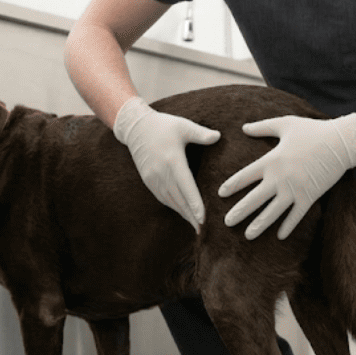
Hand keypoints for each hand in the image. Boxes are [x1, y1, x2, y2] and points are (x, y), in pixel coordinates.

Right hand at [114, 97, 220, 230]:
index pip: (186, 186)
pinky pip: (163, 198)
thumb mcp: (183, 126)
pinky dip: (174, 207)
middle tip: (204, 229)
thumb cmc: (163, 125)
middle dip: (191, 215)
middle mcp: (161, 172)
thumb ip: (201, 133)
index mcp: (172, 160)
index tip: (203, 218)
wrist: (136, 128)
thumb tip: (219, 137)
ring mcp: (153, 178)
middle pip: (179, 199)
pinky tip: (183, 213)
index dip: (194, 203)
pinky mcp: (148, 180)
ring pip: (170, 201)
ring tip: (196, 225)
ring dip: (183, 214)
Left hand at [218, 114, 355, 239]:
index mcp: (271, 160)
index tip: (220, 194)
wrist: (341, 142)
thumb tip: (244, 127)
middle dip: (239, 212)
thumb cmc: (312, 130)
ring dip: (259, 225)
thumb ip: (262, 127)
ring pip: (272, 212)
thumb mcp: (285, 124)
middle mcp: (280, 178)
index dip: (232, 186)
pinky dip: (288, 226)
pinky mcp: (309, 197)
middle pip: (254, 199)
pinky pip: (296, 216)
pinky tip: (279, 236)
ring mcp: (295, 190)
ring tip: (247, 236)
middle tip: (226, 223)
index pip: (245, 176)